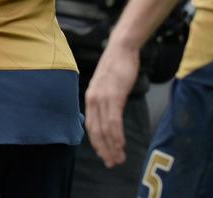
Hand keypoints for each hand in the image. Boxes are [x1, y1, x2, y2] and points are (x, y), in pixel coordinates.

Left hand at [85, 42, 139, 167]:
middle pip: (96, 132)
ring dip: (112, 147)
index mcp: (90, 98)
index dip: (97, 143)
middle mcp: (93, 100)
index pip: (91, 127)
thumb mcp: (107, 85)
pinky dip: (117, 135)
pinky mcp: (114, 96)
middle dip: (104, 150)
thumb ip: (106, 100)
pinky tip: (121, 145)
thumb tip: (109, 114)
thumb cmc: (117, 66)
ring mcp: (103, 98)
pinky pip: (114, 121)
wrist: (121, 49)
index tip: (104, 155)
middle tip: (112, 163)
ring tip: (120, 158)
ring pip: (105, 129)